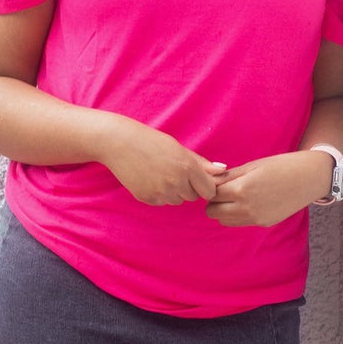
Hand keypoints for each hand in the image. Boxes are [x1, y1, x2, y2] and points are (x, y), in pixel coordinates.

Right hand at [100, 116, 225, 205]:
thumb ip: (202, 163)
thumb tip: (222, 171)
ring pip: (177, 200)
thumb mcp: (179, 148)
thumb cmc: (152, 142)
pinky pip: (162, 202)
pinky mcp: (148, 198)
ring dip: (173, 191)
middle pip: (193, 197)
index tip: (197, 179)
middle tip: (172, 170)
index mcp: (187, 167)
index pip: (209, 191)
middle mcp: (176, 182)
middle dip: (188, 187)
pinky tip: (149, 178)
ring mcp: (161, 192)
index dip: (204, 185)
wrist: (120, 144)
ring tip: (159, 173)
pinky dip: (158, 194)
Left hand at [206, 151, 331, 227]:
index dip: (211, 187)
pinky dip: (237, 214)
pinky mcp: (263, 223)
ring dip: (224, 210)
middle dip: (214, 201)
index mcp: (241, 189)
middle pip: (213, 212)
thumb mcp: (251, 166)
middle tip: (224, 189)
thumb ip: (229, 176)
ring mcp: (255, 219)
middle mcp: (246, 208)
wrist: (308, 178)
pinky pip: (240, 223)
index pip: (211, 194)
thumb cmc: (280, 166)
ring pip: (224, 220)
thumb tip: (209, 181)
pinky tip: (248, 202)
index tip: (217, 181)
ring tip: (235, 196)